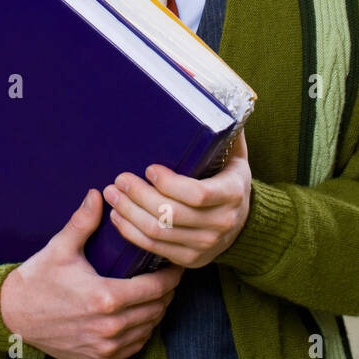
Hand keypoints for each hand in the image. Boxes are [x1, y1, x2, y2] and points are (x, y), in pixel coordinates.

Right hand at [0, 189, 182, 358]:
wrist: (11, 314)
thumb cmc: (37, 279)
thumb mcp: (60, 247)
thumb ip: (83, 221)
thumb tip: (98, 194)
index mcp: (106, 297)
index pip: (156, 288)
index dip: (171, 275)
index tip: (175, 264)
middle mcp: (109, 327)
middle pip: (157, 309)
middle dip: (166, 292)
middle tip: (168, 275)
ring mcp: (104, 348)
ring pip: (148, 330)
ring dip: (156, 312)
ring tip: (156, 294)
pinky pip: (133, 348)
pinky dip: (141, 332)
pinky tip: (139, 316)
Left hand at [103, 129, 251, 269]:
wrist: (245, 222)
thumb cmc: (230, 178)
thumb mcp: (235, 154)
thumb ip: (223, 130)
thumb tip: (208, 98)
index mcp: (233, 193)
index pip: (197, 194)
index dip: (169, 184)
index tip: (149, 169)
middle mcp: (221, 223)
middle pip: (171, 214)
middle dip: (139, 195)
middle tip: (120, 178)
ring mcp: (206, 245)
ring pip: (159, 232)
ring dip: (129, 213)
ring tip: (113, 195)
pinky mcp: (191, 259)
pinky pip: (155, 248)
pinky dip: (132, 233)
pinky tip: (118, 217)